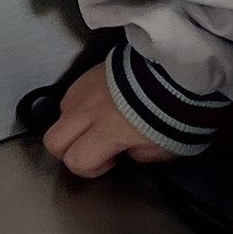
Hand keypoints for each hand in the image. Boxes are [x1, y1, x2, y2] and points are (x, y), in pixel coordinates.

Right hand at [40, 63, 179, 177]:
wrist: (179, 65)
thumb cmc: (174, 107)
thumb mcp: (164, 147)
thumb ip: (140, 155)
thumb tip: (130, 152)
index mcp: (108, 131)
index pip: (76, 160)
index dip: (90, 168)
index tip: (111, 160)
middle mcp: (91, 109)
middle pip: (53, 140)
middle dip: (68, 150)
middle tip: (93, 147)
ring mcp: (89, 87)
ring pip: (60, 113)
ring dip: (73, 124)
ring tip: (97, 123)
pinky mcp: (93, 70)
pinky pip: (72, 92)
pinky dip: (79, 102)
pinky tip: (101, 103)